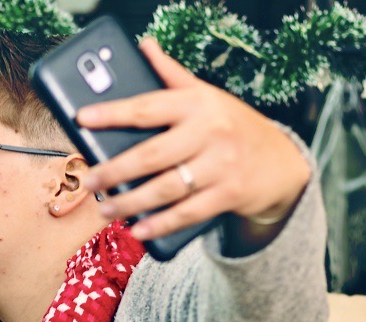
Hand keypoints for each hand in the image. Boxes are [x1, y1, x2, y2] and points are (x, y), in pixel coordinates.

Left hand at [75, 38, 310, 240]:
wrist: (282, 161)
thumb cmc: (232, 125)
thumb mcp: (207, 96)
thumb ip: (173, 75)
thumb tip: (144, 46)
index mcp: (198, 103)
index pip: (148, 106)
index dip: (113, 113)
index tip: (83, 119)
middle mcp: (210, 131)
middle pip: (151, 154)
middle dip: (114, 170)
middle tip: (89, 181)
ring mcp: (221, 165)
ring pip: (166, 188)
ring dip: (130, 202)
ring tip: (105, 209)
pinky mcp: (229, 194)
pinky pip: (187, 212)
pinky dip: (160, 224)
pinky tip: (138, 230)